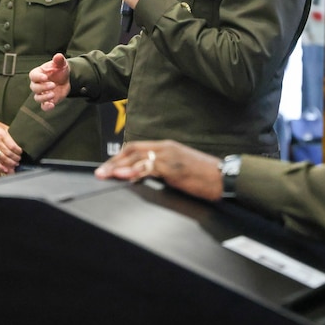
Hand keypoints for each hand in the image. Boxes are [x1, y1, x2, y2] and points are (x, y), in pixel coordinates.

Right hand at [0, 116, 21, 175]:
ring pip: (3, 158)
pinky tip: (5, 169)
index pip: (13, 146)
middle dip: (16, 158)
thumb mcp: (3, 126)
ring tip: (15, 164)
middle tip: (19, 159)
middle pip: (9, 153)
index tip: (21, 152)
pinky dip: (0, 166)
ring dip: (10, 163)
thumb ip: (10, 133)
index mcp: (3, 135)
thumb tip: (19, 138)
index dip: (18, 151)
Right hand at [29, 53, 70, 110]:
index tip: (45, 77)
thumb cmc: (59, 70)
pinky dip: (46, 107)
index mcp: (38, 74)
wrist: (65, 79)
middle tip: (53, 85)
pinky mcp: (47, 101)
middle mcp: (37, 84)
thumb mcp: (60, 64)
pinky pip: (43, 106)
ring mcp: (42, 93)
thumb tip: (58, 56)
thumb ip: (59, 60)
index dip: (38, 77)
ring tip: (53, 94)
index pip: (33, 76)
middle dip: (43, 87)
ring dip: (44, 97)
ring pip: (37, 98)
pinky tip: (52, 105)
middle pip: (34, 87)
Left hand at [95, 140, 224, 200]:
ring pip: (137, 157)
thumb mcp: (180, 169)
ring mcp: (169, 156)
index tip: (108, 167)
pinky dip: (135, 171)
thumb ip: (163, 169)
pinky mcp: (173, 167)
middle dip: (114, 161)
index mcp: (167, 147)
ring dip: (119, 167)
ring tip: (106, 174)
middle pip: (132, 150)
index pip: (137, 148)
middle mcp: (166, 148)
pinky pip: (150, 167)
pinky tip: (125, 177)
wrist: (224, 178)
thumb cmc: (205, 177)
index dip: (120, 157)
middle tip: (100, 172)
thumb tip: (146, 176)